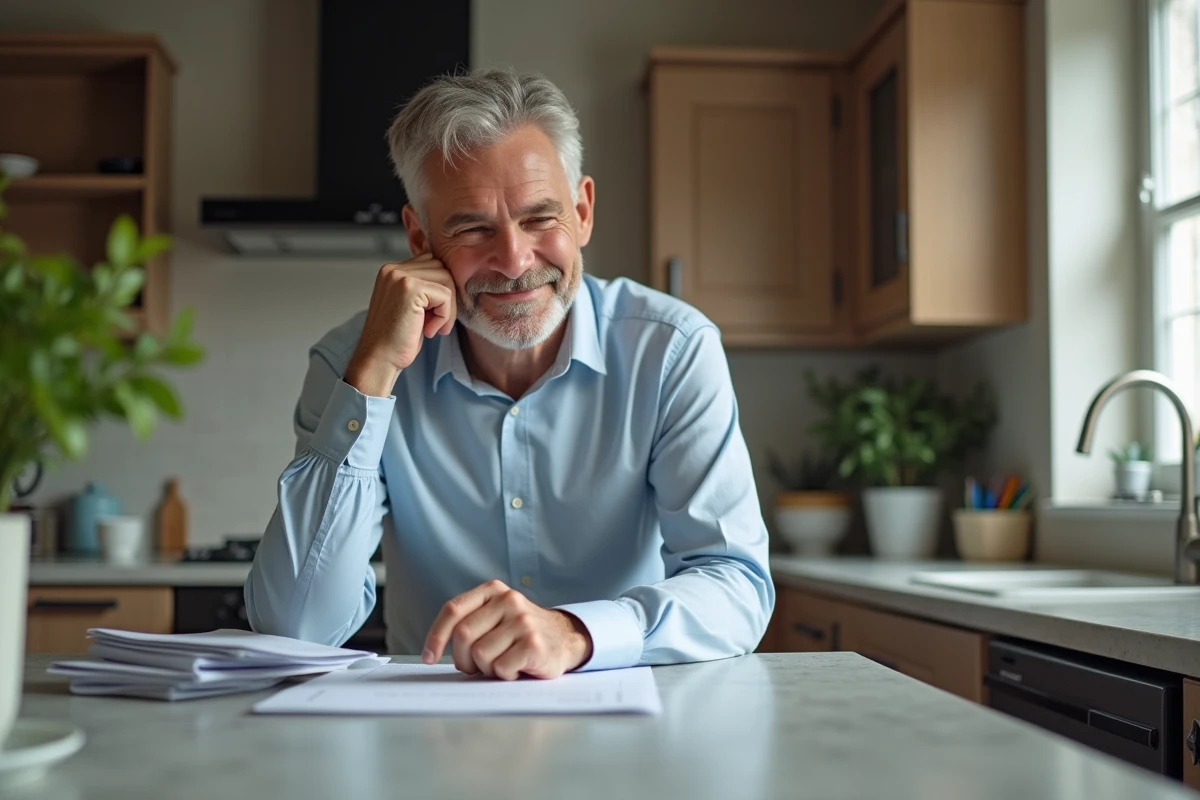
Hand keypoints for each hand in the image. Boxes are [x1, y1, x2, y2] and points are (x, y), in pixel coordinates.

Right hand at [344, 253, 455, 396]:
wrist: (379, 359)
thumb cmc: (396, 339)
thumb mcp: (412, 306)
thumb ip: (424, 288)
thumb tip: (452, 279)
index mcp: (391, 271)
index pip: (432, 264)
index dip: (439, 291)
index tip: (431, 316)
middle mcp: (393, 269)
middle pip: (441, 269)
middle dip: (445, 298)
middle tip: (435, 324)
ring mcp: (400, 276)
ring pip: (446, 280)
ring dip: (446, 308)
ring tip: (432, 327)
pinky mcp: (410, 288)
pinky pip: (445, 295)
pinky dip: (445, 316)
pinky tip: (428, 331)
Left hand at [422, 580, 593, 679]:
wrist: (566, 638)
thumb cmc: (522, 633)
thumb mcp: (496, 616)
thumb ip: (471, 623)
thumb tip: (434, 651)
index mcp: (493, 591)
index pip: (453, 610)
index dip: (436, 636)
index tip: (429, 657)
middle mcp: (508, 600)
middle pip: (463, 636)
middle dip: (464, 659)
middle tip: (477, 667)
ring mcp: (522, 621)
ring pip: (481, 655)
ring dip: (488, 668)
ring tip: (504, 662)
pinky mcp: (533, 643)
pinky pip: (501, 668)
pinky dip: (505, 674)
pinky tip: (518, 667)